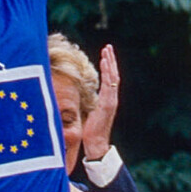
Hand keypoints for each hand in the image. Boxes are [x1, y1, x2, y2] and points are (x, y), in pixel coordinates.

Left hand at [80, 46, 122, 162]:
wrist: (96, 144)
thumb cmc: (91, 131)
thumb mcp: (88, 112)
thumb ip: (87, 102)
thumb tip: (77, 95)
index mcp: (108, 99)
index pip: (110, 79)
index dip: (108, 66)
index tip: (105, 55)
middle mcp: (112, 98)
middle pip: (113, 75)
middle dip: (111, 60)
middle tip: (108, 47)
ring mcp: (111, 100)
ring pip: (113, 77)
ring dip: (110, 63)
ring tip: (107, 51)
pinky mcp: (108, 104)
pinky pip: (109, 85)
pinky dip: (108, 72)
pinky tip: (105, 62)